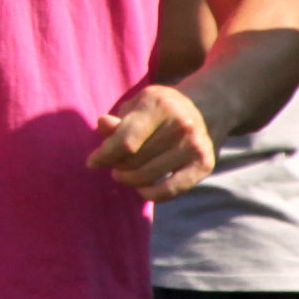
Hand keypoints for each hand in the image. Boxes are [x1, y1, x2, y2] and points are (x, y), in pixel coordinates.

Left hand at [89, 81, 219, 199]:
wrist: (207, 107)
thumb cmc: (161, 109)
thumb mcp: (139, 105)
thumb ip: (119, 120)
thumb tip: (102, 125)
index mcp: (158, 104)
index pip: (125, 140)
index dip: (104, 155)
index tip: (92, 163)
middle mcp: (180, 124)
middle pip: (135, 159)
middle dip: (117, 165)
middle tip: (113, 165)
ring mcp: (194, 145)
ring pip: (149, 175)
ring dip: (130, 180)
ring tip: (124, 175)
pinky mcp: (204, 164)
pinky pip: (171, 190)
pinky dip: (151, 194)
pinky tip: (142, 189)